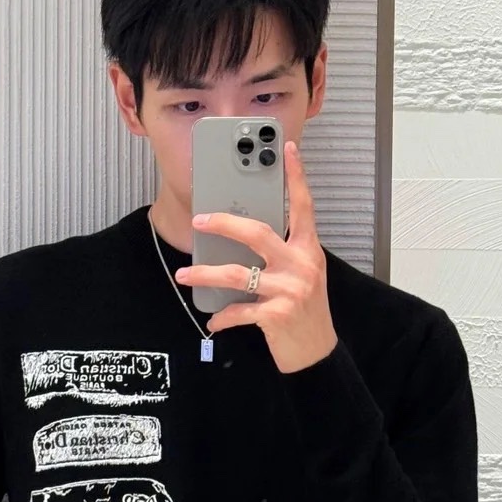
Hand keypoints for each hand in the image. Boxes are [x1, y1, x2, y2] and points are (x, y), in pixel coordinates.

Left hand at [174, 139, 338, 373]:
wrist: (316, 352)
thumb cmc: (304, 310)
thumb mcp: (301, 275)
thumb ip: (279, 254)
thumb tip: (240, 235)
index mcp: (307, 249)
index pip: (303, 206)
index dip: (296, 177)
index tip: (288, 149)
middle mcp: (301, 265)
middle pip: (257, 233)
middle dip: (224, 223)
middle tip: (199, 220)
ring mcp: (289, 290)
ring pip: (237, 273)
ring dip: (205, 274)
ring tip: (184, 275)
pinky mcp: (276, 315)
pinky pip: (238, 311)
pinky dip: (221, 317)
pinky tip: (212, 320)